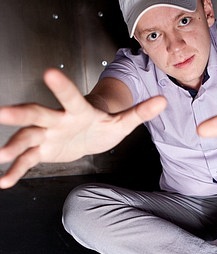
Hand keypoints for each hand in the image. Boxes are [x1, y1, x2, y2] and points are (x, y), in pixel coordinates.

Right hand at [0, 68, 165, 187]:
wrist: (90, 131)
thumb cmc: (104, 122)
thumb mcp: (124, 121)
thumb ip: (140, 112)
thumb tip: (163, 101)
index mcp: (79, 111)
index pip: (71, 98)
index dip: (62, 87)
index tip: (49, 72)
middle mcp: (58, 120)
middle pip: (38, 115)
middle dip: (21, 114)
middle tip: (3, 113)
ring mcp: (47, 135)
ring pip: (27, 138)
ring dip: (14, 146)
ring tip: (1, 154)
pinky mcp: (42, 150)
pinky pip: (27, 160)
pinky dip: (15, 170)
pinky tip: (3, 181)